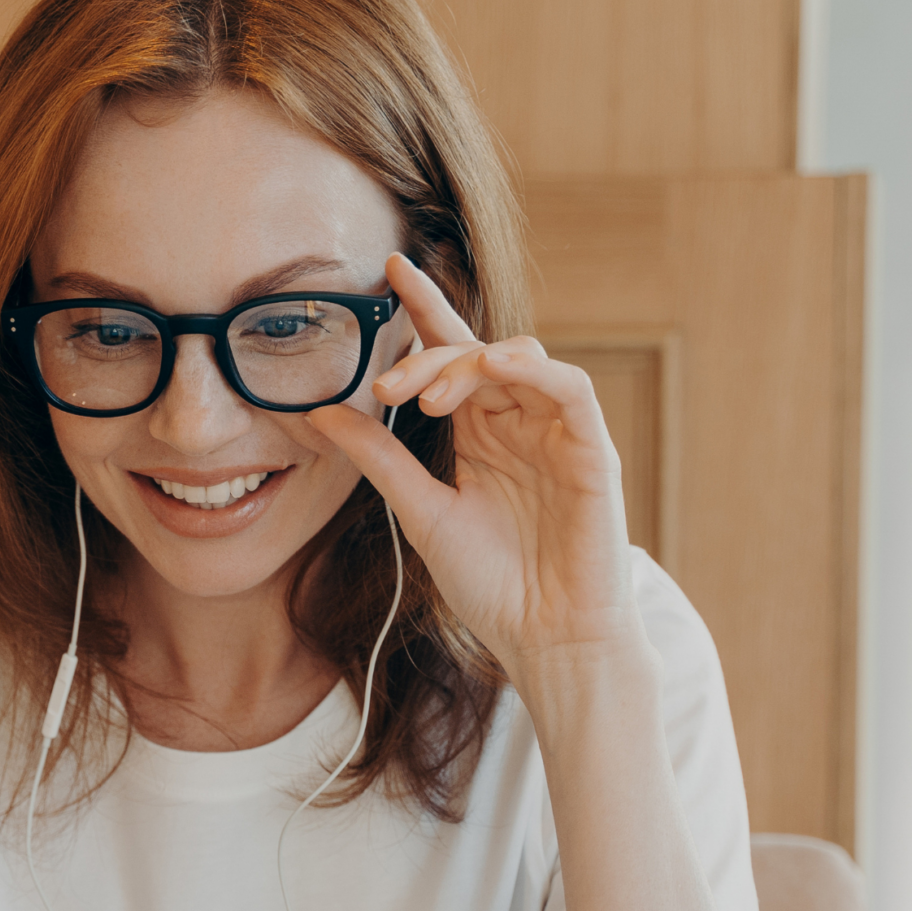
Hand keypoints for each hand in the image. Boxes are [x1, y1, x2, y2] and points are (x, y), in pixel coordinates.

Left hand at [305, 255, 641, 680]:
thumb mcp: (420, 511)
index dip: (427, 310)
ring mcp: (558, 433)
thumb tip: (319, 413)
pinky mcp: (592, 450)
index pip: (454, 355)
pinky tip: (493, 370)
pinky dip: (531, 369)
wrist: (546, 639)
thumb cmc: (493, 584)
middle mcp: (520, 423)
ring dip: (471, 364)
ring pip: (522, 358)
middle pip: (478, 354)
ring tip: (427, 396)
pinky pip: (569, 387)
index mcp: (481, 433)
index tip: (388, 271)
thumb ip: (378, 458)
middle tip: (387, 384)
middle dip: (429, 356)